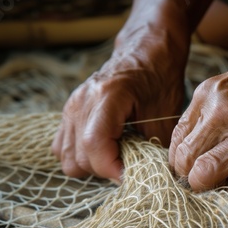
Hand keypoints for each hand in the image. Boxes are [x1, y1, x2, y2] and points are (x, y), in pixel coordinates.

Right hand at [52, 35, 185, 180]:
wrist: (146, 50)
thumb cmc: (160, 78)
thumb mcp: (165, 114)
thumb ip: (153, 148)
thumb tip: (146, 176)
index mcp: (107, 97)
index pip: (93, 145)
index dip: (112, 169)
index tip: (131, 175)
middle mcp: (82, 101)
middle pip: (78, 156)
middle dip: (105, 169)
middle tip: (130, 165)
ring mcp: (71, 106)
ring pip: (66, 156)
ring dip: (92, 165)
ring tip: (117, 156)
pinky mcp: (68, 111)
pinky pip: (62, 147)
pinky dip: (81, 156)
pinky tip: (104, 148)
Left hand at [169, 44, 227, 199]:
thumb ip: (214, 109)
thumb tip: (203, 144)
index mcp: (209, 94)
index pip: (176, 139)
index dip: (182, 159)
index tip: (195, 166)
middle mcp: (221, 114)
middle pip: (182, 161)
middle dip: (191, 177)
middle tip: (208, 180)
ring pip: (203, 178)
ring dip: (211, 189)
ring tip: (226, 186)